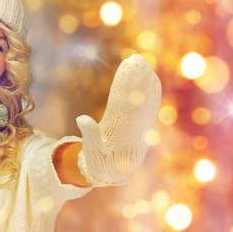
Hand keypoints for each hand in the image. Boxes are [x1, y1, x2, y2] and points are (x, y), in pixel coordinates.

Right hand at [76, 54, 161, 186]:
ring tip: (141, 62)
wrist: (117, 173)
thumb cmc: (100, 162)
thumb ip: (89, 135)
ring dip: (144, 80)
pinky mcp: (143, 124)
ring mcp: (140, 125)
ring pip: (144, 98)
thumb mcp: (91, 151)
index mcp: (121, 129)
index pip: (123, 102)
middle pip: (136, 96)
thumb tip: (82, 119)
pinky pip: (148, 104)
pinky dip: (150, 90)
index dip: (124, 85)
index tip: (125, 70)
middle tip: (136, 58)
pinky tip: (150, 77)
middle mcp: (134, 125)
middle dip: (136, 77)